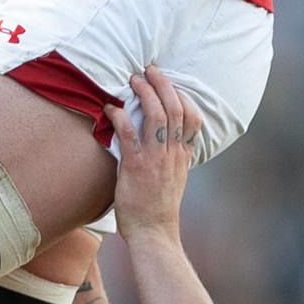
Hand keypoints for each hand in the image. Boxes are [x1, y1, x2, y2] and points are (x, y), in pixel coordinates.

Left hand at [106, 67, 199, 242]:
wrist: (154, 233)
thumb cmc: (159, 208)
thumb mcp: (175, 179)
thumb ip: (173, 157)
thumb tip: (166, 140)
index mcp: (182, 156)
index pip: (192, 118)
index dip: (182, 95)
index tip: (170, 82)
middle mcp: (172, 154)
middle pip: (175, 109)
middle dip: (163, 84)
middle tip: (149, 69)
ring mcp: (156, 159)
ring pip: (157, 116)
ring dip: (144, 93)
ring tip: (133, 79)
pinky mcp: (136, 167)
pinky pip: (129, 135)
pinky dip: (120, 117)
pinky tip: (111, 108)